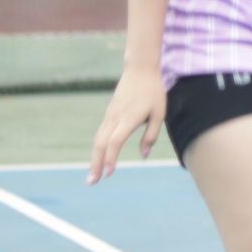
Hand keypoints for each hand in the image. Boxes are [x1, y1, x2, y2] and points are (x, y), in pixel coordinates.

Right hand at [89, 66, 166, 183]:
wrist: (140, 69)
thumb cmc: (153, 91)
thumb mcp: (159, 112)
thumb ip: (151, 135)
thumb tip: (143, 155)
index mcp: (128, 118)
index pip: (115, 142)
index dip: (111, 158)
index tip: (109, 173)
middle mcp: (115, 118)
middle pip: (100, 144)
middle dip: (95, 164)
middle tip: (92, 182)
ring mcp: (109, 115)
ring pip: (98, 140)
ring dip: (94, 158)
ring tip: (93, 175)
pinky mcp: (109, 113)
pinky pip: (100, 133)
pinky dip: (97, 148)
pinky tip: (98, 158)